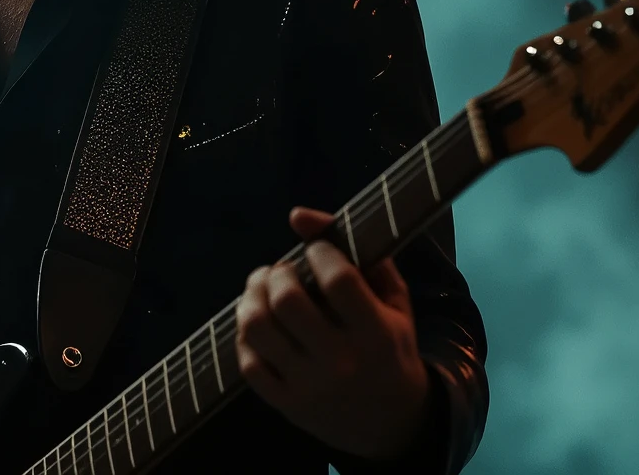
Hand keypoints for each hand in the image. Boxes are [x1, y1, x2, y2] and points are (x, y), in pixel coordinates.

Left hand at [234, 207, 432, 461]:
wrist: (392, 424)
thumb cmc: (391, 346)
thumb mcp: (392, 298)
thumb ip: (356, 249)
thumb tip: (298, 215)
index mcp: (377, 333)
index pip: (338, 279)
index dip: (319, 251)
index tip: (317, 250)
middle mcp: (342, 362)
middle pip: (287, 301)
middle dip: (278, 273)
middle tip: (283, 271)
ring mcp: (309, 386)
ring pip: (257, 328)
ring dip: (251, 297)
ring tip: (262, 289)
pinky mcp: (286, 405)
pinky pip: (247, 361)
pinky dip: (245, 334)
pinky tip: (260, 324)